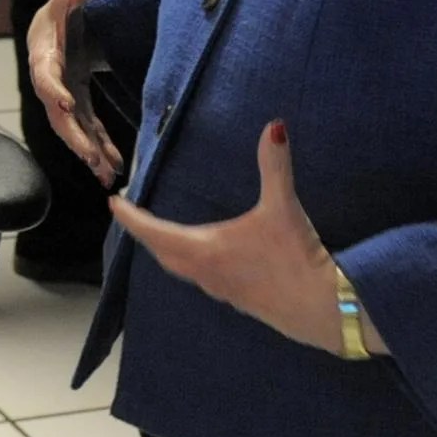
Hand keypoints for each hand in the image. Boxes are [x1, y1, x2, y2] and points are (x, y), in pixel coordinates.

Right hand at [27, 0, 122, 186]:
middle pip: (58, 115)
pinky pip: (88, 131)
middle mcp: (51, 83)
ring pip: (74, 131)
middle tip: (90, 158)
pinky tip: (114, 168)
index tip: (65, 104)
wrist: (53, 29)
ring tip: (107, 176)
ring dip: (90, 153)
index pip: (46, 76)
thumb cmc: (59, 12)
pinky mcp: (78, 106)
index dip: (54, 91)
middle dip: (74, 138)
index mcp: (45, 56)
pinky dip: (100, 149)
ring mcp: (64, 98)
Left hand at [108, 122, 345, 353]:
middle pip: (162, 252)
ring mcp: (220, 289)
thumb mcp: (283, 208)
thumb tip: (275, 126)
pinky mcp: (237, 299)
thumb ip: (275, 167)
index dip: (131, 217)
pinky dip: (188, 263)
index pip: (154, 232)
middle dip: (144, 234)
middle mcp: (205, 272)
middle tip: (131, 216)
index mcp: (205, 250)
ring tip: (158, 234)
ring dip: (165, 250)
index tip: (113, 203)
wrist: (324, 309)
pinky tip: (204, 258)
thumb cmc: (296, 259)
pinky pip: (201, 278)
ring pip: (180, 269)